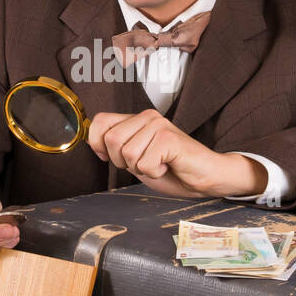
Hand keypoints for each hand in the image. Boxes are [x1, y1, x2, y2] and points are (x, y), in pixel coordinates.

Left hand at [87, 109, 267, 197]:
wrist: (204, 178)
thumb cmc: (172, 168)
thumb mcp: (136, 157)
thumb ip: (117, 145)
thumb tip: (91, 140)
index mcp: (138, 118)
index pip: (100, 121)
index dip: (97, 143)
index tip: (107, 157)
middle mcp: (148, 117)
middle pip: (111, 140)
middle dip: (122, 162)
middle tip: (145, 163)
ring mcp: (159, 126)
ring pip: (127, 154)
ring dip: (141, 168)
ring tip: (158, 164)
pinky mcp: (169, 139)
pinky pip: (144, 164)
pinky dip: (154, 173)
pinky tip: (167, 167)